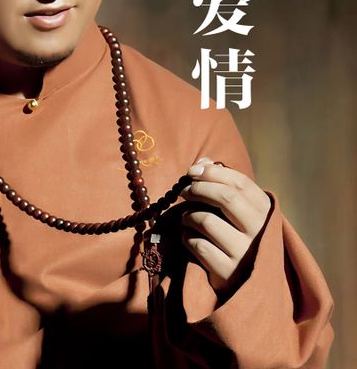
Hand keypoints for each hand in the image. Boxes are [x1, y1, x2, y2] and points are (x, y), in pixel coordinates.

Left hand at [179, 157, 271, 294]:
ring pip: (206, 220)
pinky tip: (188, 237)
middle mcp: (260, 233)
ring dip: (188, 216)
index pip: (240, 183)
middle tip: (183, 191)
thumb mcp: (240, 212)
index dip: (213, 172)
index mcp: (266, 213)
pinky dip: (186, 237)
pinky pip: (197, 245)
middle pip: (225, 197)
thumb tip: (203, 161)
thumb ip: (224, 185)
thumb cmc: (240, 238)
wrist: (251, 288)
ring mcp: (245, 254)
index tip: (192, 170)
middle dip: (198, 189)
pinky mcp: (227, 272)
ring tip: (186, 219)